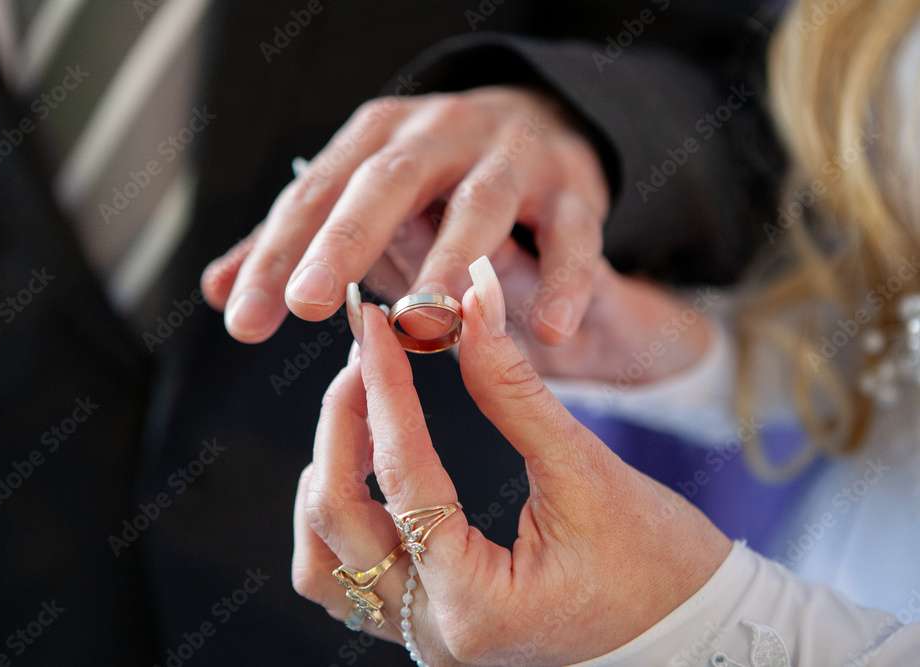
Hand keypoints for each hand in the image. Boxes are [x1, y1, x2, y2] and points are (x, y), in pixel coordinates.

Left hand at [202, 86, 608, 345]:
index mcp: (377, 139)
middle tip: (307, 303)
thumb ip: (296, 245)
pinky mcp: (574, 189)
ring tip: (424, 320)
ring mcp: (511, 158)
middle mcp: (440, 135)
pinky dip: (564, 280)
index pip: (316, 195)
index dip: (277, 256)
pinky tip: (549, 332)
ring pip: (481, 204)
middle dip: (345, 240)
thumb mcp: (362, 202)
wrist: (540, 130)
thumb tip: (221, 291)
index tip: (244, 321)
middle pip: (388, 182)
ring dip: (451, 259)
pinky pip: (573, 235)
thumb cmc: (433, 184)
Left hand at [291, 258, 730, 665]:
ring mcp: (428, 637)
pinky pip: (349, 582)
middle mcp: (437, 632)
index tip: (378, 327)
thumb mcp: (589, 473)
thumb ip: (518, 393)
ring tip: (356, 413)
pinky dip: (342, 523)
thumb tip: (472, 308)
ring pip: (325, 563)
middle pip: (337, 521)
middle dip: (342, 426)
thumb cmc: (660, 567)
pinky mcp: (432, 626)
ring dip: (326, 480)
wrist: (694, 636)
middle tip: (365, 358)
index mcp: (477, 603)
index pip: (403, 477)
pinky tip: (363, 475)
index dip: (386, 389)